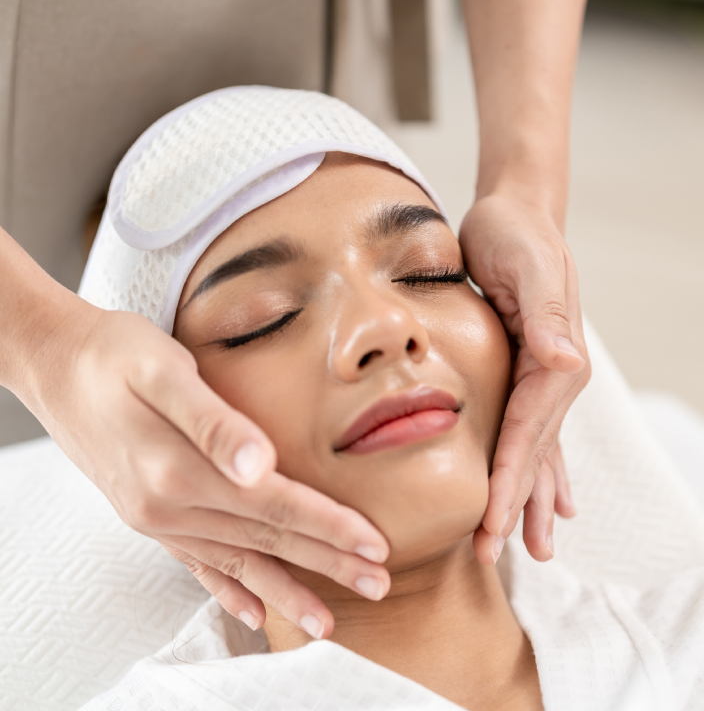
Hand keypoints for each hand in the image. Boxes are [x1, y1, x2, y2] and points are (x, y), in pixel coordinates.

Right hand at [31, 303, 389, 638]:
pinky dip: (227, 587)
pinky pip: (196, 563)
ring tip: (324, 620)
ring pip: (237, 560)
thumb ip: (214, 421)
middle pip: (265, 540)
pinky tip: (249, 609)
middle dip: (326, 563)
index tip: (375, 545)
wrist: (55, 363)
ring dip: (285, 588)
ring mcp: (156, 517)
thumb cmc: (114, 355)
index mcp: (179, 471)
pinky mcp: (148, 514)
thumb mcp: (163, 370)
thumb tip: (260, 466)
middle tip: (377, 585)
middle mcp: (168, 507)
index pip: (276, 506)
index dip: (330, 526)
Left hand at [459, 193, 589, 563]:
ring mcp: (548, 377)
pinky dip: (540, 467)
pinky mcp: (530, 370)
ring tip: (532, 546)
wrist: (518, 215)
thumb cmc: (515, 235)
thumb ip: (547, 311)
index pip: (529, 434)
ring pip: (540, 451)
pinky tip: (552, 495)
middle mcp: (558, 376)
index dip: (511, 482)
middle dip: (514, 505)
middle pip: (534, 454)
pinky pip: (536, 430)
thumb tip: (564, 359)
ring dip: (533, 498)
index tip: (492, 527)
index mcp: (556, 361)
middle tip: (492, 554)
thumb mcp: (528, 263)